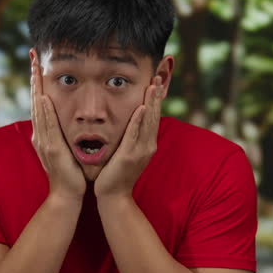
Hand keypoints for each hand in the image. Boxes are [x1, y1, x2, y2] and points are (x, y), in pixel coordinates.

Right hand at [31, 57, 85, 202]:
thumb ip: (63, 133)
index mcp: (45, 133)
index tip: (38, 63)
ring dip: (38, 88)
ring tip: (37, 68)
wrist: (66, 195)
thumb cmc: (69, 172)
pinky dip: (45, 111)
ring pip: (39, 109)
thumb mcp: (65, 147)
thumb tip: (67, 120)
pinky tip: (45, 97)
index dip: (39, 81)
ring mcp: (44, 141)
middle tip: (33, 56)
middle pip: (36, 99)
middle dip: (35, 77)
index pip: (41, 101)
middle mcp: (41, 134)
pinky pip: (47, 126)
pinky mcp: (51, 149)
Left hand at [94, 76, 164, 199]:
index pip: (153, 116)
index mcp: (147, 143)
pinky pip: (135, 135)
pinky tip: (142, 108)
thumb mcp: (126, 152)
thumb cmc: (116, 173)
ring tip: (153, 85)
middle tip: (158, 76)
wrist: (113, 196)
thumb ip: (130, 137)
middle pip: (154, 115)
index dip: (155, 99)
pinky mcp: (130, 156)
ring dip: (151, 103)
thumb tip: (130, 123)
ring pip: (148, 122)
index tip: (156, 81)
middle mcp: (148, 145)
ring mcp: (141, 151)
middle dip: (156, 96)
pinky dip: (139, 121)